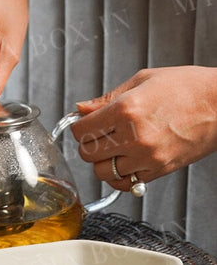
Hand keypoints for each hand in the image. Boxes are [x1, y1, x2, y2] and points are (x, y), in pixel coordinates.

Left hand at [70, 66, 216, 191]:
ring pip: (102, 172)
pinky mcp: (159, 170)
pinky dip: (119, 176)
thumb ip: (106, 99)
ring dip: (102, 161)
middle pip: (87, 153)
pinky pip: (125, 184)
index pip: (80, 130)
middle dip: (87, 143)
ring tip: (112, 148)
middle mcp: (134, 136)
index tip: (82, 123)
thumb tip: (80, 109)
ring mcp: (147, 156)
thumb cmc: (187, 87)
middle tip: (97, 135)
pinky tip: (124, 162)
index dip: (77, 126)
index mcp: (125, 110)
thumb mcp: (141, 81)